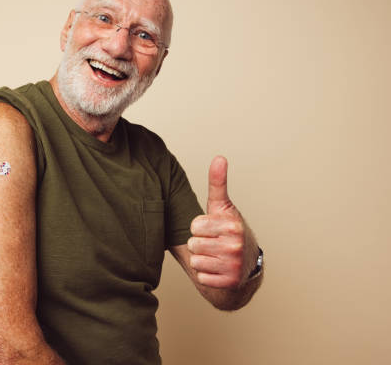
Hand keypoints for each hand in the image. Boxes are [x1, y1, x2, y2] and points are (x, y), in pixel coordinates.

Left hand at [187, 156, 257, 288]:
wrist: (246, 264)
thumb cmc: (229, 231)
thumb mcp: (223, 207)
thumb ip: (218, 183)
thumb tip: (219, 158)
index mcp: (231, 225)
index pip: (194, 226)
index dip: (199, 227)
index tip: (211, 228)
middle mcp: (234, 245)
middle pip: (193, 244)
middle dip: (199, 243)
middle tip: (213, 243)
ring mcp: (233, 266)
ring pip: (195, 261)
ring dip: (202, 259)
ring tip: (215, 256)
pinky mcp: (229, 283)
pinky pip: (200, 277)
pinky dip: (206, 275)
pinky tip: (217, 269)